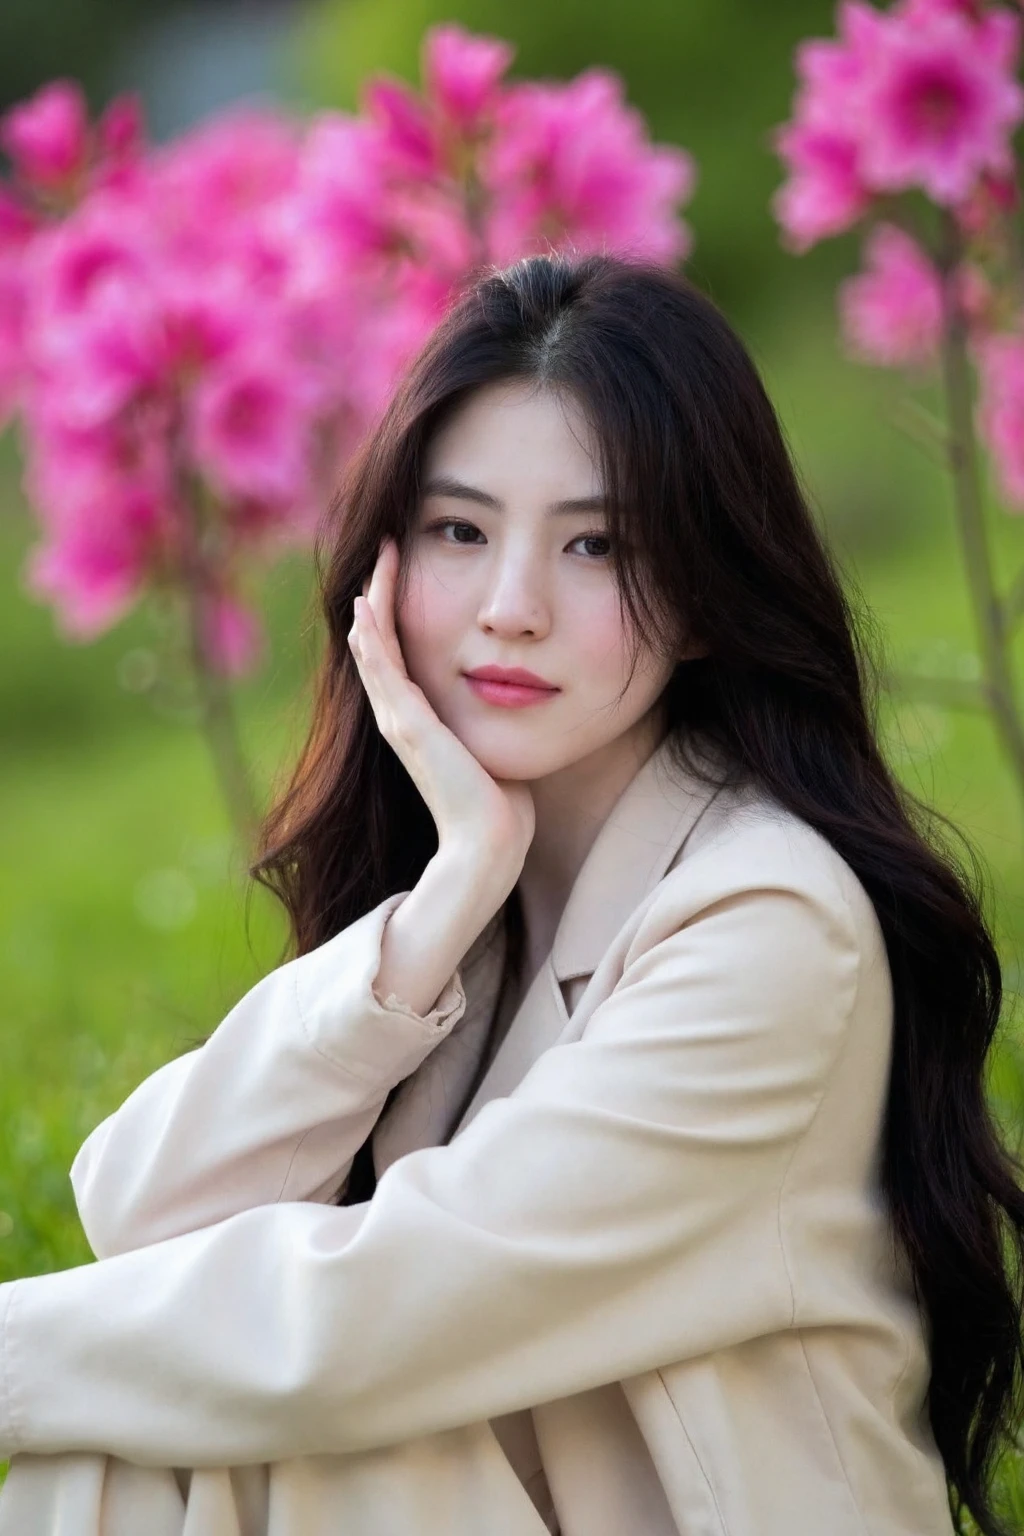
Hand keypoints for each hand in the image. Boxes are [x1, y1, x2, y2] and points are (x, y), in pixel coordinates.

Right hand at [347, 537, 535, 878]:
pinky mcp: (409, 726)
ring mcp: (399, 720)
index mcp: (419, 717)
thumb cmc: (500, 804)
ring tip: (377, 558)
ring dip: (375, 599)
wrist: (489, 844)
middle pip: (380, 639)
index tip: (408, 563)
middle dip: (382, 589)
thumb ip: (491, 718)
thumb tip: (516, 695)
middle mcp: (400, 715)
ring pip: (374, 647)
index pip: (400, 649)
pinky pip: (383, 671)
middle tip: (385, 543)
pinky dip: (372, 637)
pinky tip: (366, 605)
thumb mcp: (494, 744)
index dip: (399, 607)